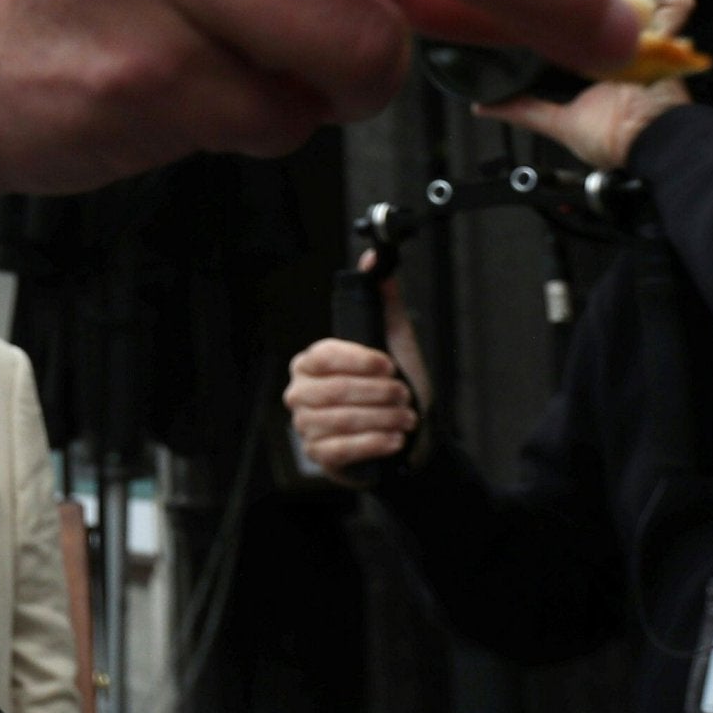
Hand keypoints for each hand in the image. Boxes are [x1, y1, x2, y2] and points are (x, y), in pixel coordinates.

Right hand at [286, 274, 431, 479]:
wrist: (410, 437)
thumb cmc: (397, 388)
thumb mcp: (395, 342)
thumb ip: (384, 301)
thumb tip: (374, 257)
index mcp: (312, 362)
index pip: (324, 356)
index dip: (358, 360)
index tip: (389, 365)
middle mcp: (301, 393)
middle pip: (334, 390)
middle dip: (377, 393)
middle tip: (403, 395)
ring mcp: (306, 426)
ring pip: (341, 420)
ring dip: (381, 418)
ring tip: (405, 417)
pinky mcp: (319, 455)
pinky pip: (342, 448)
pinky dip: (373, 443)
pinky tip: (394, 438)